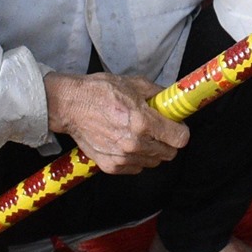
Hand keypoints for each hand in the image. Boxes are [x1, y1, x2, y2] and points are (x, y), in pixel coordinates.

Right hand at [43, 71, 189, 173]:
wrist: (70, 106)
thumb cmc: (100, 92)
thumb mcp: (134, 84)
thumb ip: (158, 94)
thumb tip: (173, 100)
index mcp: (143, 122)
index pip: (180, 139)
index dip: (181, 131)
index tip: (176, 126)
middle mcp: (135, 143)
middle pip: (170, 153)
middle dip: (168, 141)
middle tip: (158, 130)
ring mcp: (123, 157)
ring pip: (153, 162)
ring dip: (152, 150)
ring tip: (139, 135)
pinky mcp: (111, 166)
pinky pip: (136, 168)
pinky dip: (136, 158)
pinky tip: (126, 143)